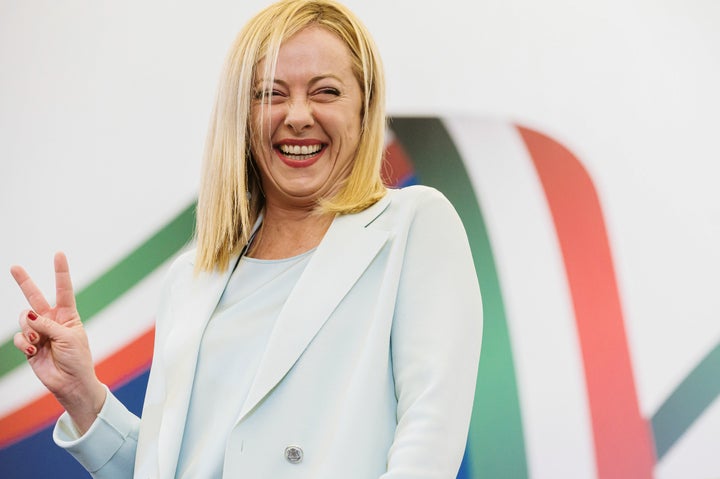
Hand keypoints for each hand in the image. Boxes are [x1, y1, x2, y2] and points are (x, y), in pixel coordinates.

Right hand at [12, 252, 105, 433]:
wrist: (71, 383)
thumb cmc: (77, 359)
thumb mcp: (68, 337)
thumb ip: (47, 324)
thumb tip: (27, 314)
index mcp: (68, 316)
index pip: (63, 290)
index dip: (60, 272)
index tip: (58, 254)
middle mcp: (52, 321)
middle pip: (35, 297)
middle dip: (24, 282)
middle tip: (14, 267)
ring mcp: (39, 332)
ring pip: (24, 319)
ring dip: (29, 330)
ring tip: (38, 342)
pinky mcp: (29, 345)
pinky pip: (19, 337)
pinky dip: (23, 342)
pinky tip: (31, 350)